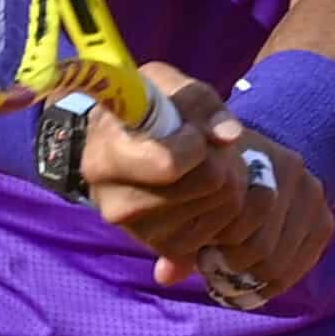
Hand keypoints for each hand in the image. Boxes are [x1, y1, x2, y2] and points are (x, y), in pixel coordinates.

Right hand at [82, 63, 251, 276]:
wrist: (132, 146)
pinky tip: (205, 189)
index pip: (170, 164)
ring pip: (226, 203)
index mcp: (104, 159)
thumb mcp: (168, 86)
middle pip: (209, 180)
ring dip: (230, 177)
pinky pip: (229, 228)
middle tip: (204, 144)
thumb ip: (201, 103)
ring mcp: (143, 234)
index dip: (196, 143)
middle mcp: (116, 205)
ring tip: (204, 163)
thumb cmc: (150, 109)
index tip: (192, 131)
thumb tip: (230, 136)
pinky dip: (229, 204)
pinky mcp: (169, 249)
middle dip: (220, 155)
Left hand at [166, 126, 334, 308]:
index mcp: (256, 158)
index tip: (203, 255)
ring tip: (235, 274)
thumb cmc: (214, 176)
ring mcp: (313, 193)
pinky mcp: (324, 217)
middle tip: (217, 268)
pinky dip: (280, 279)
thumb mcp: (191, 196)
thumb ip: (178, 237)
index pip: (238, 226)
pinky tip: (258, 280)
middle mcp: (293, 170)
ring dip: (256, 276)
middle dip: (236, 266)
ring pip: (283, 261)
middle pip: (263, 248)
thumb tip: (165, 276)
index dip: (217, 251)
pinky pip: (304, 263)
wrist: (254, 154)